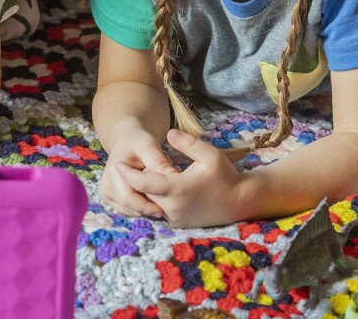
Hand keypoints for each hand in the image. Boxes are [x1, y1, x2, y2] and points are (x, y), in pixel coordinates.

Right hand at [99, 130, 176, 217]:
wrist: (128, 141)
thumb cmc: (139, 142)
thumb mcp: (149, 145)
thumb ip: (158, 161)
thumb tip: (174, 176)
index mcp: (113, 174)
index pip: (128, 199)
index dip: (146, 207)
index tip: (163, 210)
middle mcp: (106, 188)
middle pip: (130, 209)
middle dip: (149, 208)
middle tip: (168, 200)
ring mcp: (108, 196)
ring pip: (132, 212)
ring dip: (148, 207)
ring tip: (161, 192)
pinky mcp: (114, 201)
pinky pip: (132, 211)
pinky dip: (144, 206)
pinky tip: (154, 195)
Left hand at [116, 129, 248, 227]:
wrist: (239, 201)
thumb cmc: (225, 176)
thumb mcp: (209, 154)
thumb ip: (188, 143)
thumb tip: (168, 133)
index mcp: (178, 189)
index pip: (144, 183)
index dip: (128, 174)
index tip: (118, 164)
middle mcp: (173, 207)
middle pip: (144, 193)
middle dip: (138, 181)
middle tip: (135, 167)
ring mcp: (175, 218)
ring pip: (150, 203)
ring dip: (147, 192)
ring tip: (146, 177)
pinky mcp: (178, 223)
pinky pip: (159, 210)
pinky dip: (156, 200)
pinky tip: (160, 189)